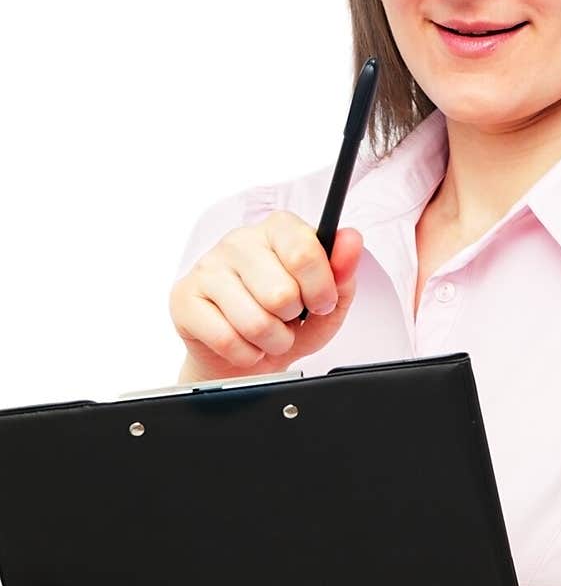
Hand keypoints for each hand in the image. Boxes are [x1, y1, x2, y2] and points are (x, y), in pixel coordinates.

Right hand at [169, 212, 363, 382]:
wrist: (245, 357)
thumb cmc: (288, 321)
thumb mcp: (325, 301)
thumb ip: (342, 272)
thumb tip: (351, 239)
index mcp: (277, 229)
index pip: (303, 250)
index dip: (320, 288)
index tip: (321, 303)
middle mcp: (240, 240)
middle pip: (280, 293)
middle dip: (292, 320)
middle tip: (288, 319)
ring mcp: (208, 266)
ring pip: (254, 321)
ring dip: (271, 341)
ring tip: (269, 336)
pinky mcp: (184, 297)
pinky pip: (226, 339)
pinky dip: (246, 354)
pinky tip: (244, 344)